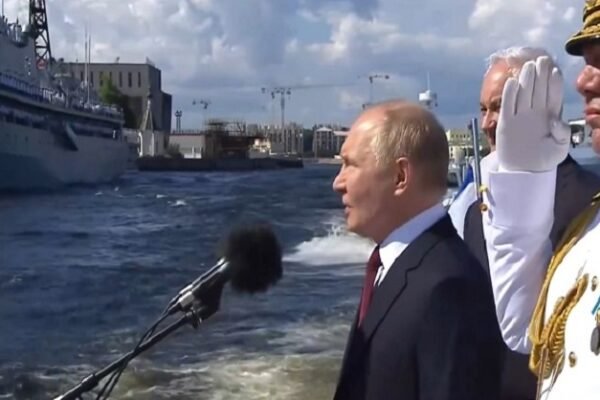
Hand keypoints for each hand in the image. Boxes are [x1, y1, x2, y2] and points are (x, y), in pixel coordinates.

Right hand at [496, 56, 570, 171]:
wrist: (524, 171)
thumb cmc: (544, 159)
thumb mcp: (559, 149)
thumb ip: (562, 134)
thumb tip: (556, 120)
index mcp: (550, 116)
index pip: (553, 96)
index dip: (554, 83)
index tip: (555, 71)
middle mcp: (535, 113)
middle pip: (538, 90)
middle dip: (540, 75)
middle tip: (542, 60)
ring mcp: (520, 116)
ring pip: (523, 94)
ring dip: (526, 80)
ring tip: (529, 66)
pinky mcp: (506, 123)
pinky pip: (507, 105)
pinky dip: (509, 94)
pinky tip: (512, 82)